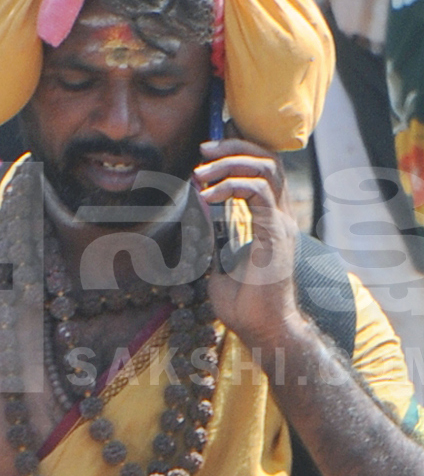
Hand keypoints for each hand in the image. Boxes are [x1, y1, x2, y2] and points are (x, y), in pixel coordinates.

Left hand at [194, 138, 303, 350]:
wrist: (262, 330)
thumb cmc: (244, 304)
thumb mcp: (216, 261)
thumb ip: (209, 234)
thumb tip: (195, 207)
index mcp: (270, 220)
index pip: (263, 169)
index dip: (240, 150)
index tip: (210, 148)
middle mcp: (280, 216)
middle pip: (268, 159)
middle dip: (234, 145)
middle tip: (204, 149)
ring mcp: (280, 223)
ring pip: (266, 167)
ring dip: (230, 162)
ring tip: (201, 173)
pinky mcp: (275, 233)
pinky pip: (257, 192)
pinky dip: (229, 186)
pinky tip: (206, 198)